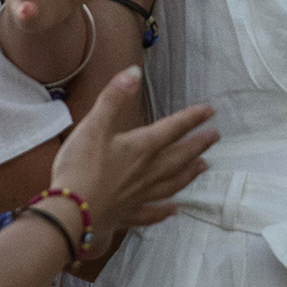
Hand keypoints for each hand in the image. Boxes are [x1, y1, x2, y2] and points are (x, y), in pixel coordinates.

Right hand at [54, 68, 219, 243]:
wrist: (71, 213)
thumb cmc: (80, 167)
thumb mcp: (94, 125)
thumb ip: (114, 98)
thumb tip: (135, 72)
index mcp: (141, 148)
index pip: (172, 129)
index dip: (192, 118)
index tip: (210, 111)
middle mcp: (147, 172)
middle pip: (179, 157)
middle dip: (198, 145)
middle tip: (215, 137)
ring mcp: (139, 196)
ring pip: (172, 183)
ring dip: (189, 174)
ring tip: (204, 167)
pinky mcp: (127, 215)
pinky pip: (151, 214)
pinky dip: (164, 212)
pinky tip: (173, 211)